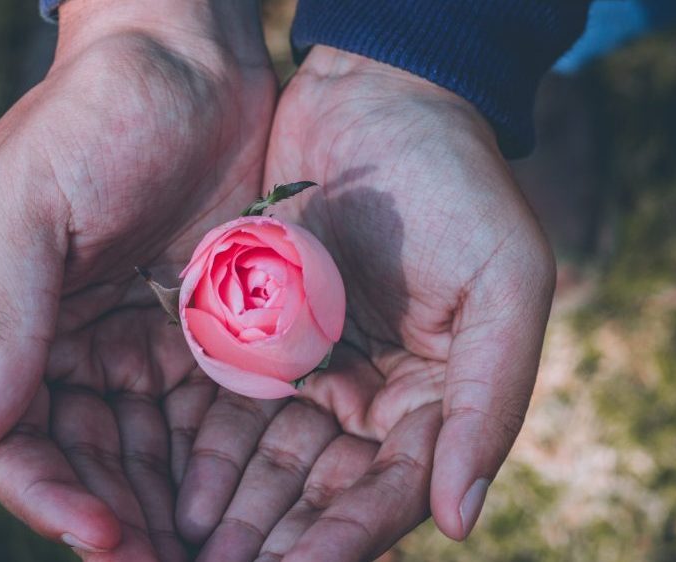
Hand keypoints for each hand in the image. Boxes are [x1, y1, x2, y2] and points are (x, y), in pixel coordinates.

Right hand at [0, 1, 274, 558]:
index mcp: (12, 324)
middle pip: (88, 464)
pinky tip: (251, 499)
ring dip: (173, 510)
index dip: (50, 499)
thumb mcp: (31, 206)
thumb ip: (4, 318)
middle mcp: (71, 348)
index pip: (15, 441)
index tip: (106, 538)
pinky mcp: (204, 332)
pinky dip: (219, 461)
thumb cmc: (94, 115)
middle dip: (123, 524)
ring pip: (149, 454)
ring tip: (219, 556)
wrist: (186, 56)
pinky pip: (205, 413)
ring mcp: (140, 344)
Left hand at [176, 46, 555, 560]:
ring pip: (271, 465)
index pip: (390, 491)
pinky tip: (172, 492)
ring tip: (183, 550)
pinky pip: (231, 410)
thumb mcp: (503, 285)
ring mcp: (316, 370)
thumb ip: (490, 402)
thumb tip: (460, 520)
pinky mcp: (263, 338)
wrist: (376, 96)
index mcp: (439, 397)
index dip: (346, 540)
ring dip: (233, 513)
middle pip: (323, 493)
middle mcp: (376, 398)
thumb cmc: (457, 183)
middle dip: (275, 540)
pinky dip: (206, 454)